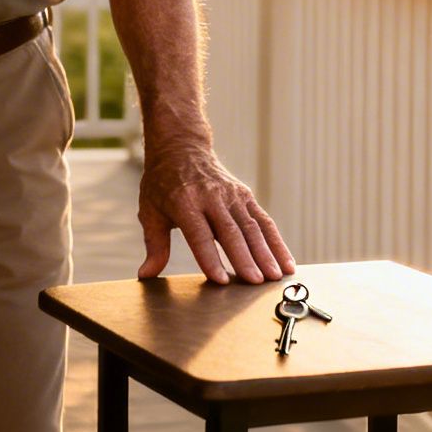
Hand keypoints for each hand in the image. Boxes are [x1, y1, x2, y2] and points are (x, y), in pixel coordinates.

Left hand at [137, 135, 293, 284]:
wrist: (182, 148)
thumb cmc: (162, 184)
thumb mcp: (150, 211)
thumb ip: (154, 245)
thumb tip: (146, 275)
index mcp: (184, 201)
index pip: (199, 234)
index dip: (209, 257)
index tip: (221, 280)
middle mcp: (211, 196)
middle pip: (231, 231)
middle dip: (245, 259)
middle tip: (256, 283)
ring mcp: (232, 195)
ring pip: (252, 226)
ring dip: (266, 253)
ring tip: (275, 277)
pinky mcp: (246, 195)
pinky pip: (264, 221)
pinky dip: (277, 242)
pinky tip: (286, 262)